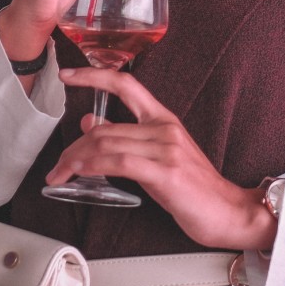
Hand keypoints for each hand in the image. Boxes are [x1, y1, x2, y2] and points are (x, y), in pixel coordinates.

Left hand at [49, 67, 275, 250]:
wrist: (228, 211)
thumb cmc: (194, 188)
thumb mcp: (158, 155)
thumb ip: (127, 138)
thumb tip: (90, 122)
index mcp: (163, 118)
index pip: (126, 85)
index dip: (94, 75)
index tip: (68, 74)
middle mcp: (163, 128)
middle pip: (104, 127)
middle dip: (72, 147)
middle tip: (57, 165)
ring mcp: (166, 149)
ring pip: (107, 144)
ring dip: (75, 161)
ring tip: (60, 174)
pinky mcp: (165, 172)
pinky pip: (120, 163)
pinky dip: (94, 166)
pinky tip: (80, 172)